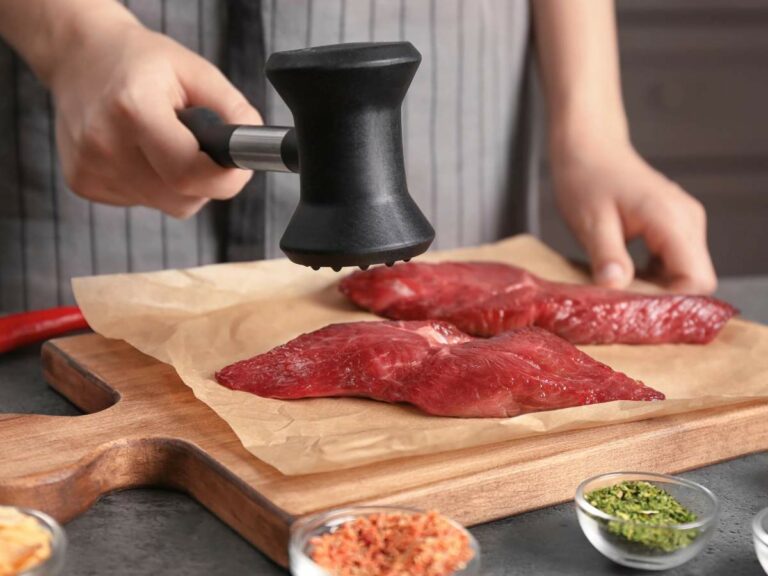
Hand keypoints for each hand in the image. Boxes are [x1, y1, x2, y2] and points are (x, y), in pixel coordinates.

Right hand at [48, 14, 260, 217]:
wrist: (82, 58)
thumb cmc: (145, 63)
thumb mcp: (198, 71)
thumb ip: (234, 111)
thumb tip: (254, 150)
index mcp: (133, 108)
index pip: (190, 173)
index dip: (224, 177)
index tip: (235, 164)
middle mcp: (105, 143)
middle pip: (183, 197)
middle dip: (203, 178)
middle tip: (195, 142)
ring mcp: (90, 168)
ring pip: (167, 204)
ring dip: (178, 182)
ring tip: (161, 141)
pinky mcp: (83, 183)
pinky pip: (144, 201)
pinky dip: (153, 184)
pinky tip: (139, 151)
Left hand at [551, 136, 716, 293]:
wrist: (588, 148)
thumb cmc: (586, 179)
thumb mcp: (590, 222)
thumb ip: (607, 256)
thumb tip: (616, 287)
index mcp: (672, 220)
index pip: (697, 280)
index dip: (671, 304)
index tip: (638, 313)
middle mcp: (687, 220)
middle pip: (696, 278)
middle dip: (664, 299)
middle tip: (625, 307)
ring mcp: (684, 220)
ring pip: (687, 271)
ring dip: (658, 288)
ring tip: (622, 291)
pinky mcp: (674, 223)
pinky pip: (676, 260)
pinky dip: (655, 274)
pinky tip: (627, 276)